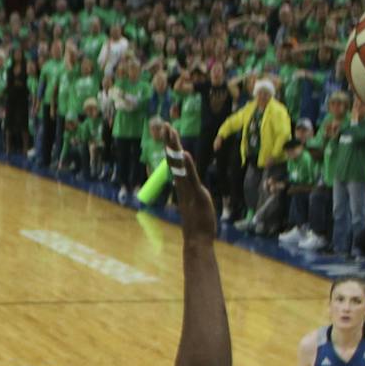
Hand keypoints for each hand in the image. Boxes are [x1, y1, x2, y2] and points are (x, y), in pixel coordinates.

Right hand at [159, 125, 215, 240]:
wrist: (197, 239)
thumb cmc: (198, 224)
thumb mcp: (195, 202)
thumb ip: (192, 191)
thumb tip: (188, 186)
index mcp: (182, 185)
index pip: (176, 163)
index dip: (172, 148)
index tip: (168, 133)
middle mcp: (182, 185)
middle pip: (174, 160)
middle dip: (170, 143)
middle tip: (166, 126)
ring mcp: (188, 189)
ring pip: (180, 165)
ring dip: (175, 149)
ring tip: (171, 133)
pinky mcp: (196, 195)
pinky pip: (191, 178)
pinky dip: (187, 166)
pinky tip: (184, 154)